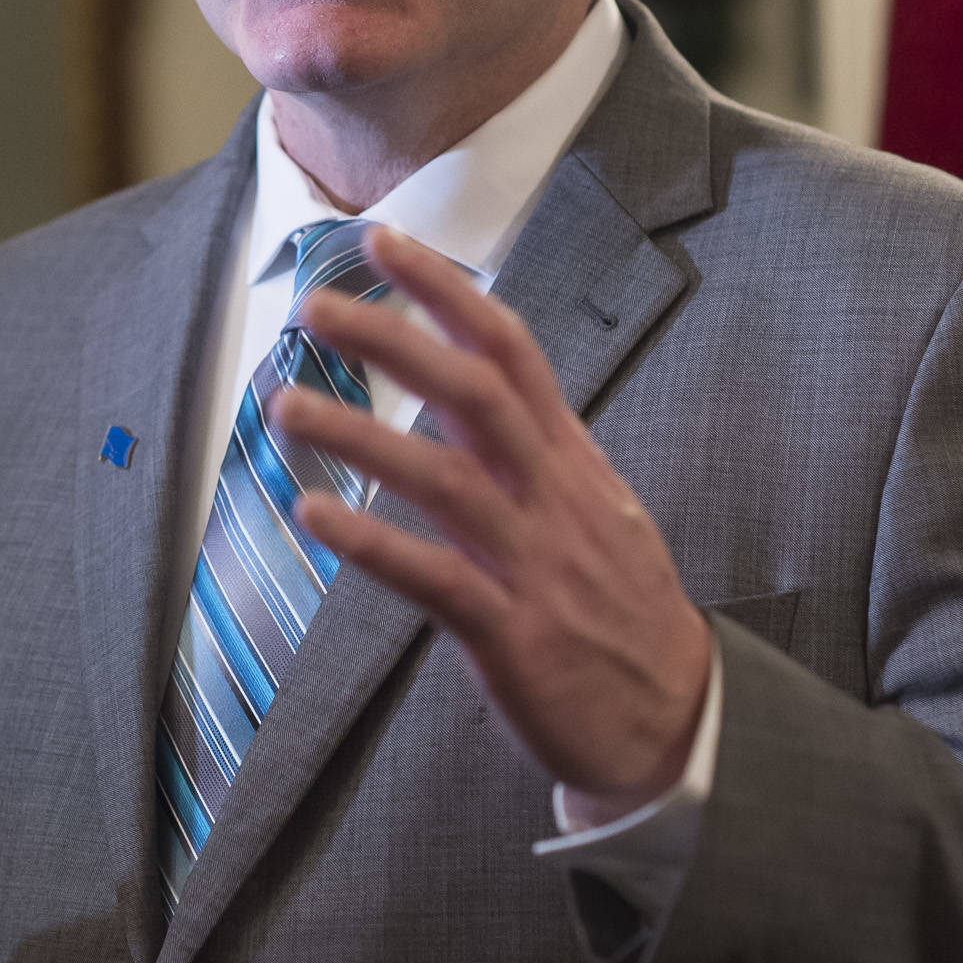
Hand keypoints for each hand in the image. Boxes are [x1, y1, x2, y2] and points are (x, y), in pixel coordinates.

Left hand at [271, 228, 710, 811]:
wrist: (677, 719)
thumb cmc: (620, 613)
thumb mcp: (594, 512)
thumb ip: (534, 452)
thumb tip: (470, 393)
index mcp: (570, 462)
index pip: (510, 351)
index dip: (445, 292)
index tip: (381, 243)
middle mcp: (553, 499)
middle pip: (474, 393)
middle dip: (394, 339)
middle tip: (314, 303)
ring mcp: (536, 565)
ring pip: (445, 479)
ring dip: (360, 435)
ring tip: (285, 404)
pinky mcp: (515, 636)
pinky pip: (436, 580)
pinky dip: (372, 544)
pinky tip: (312, 513)